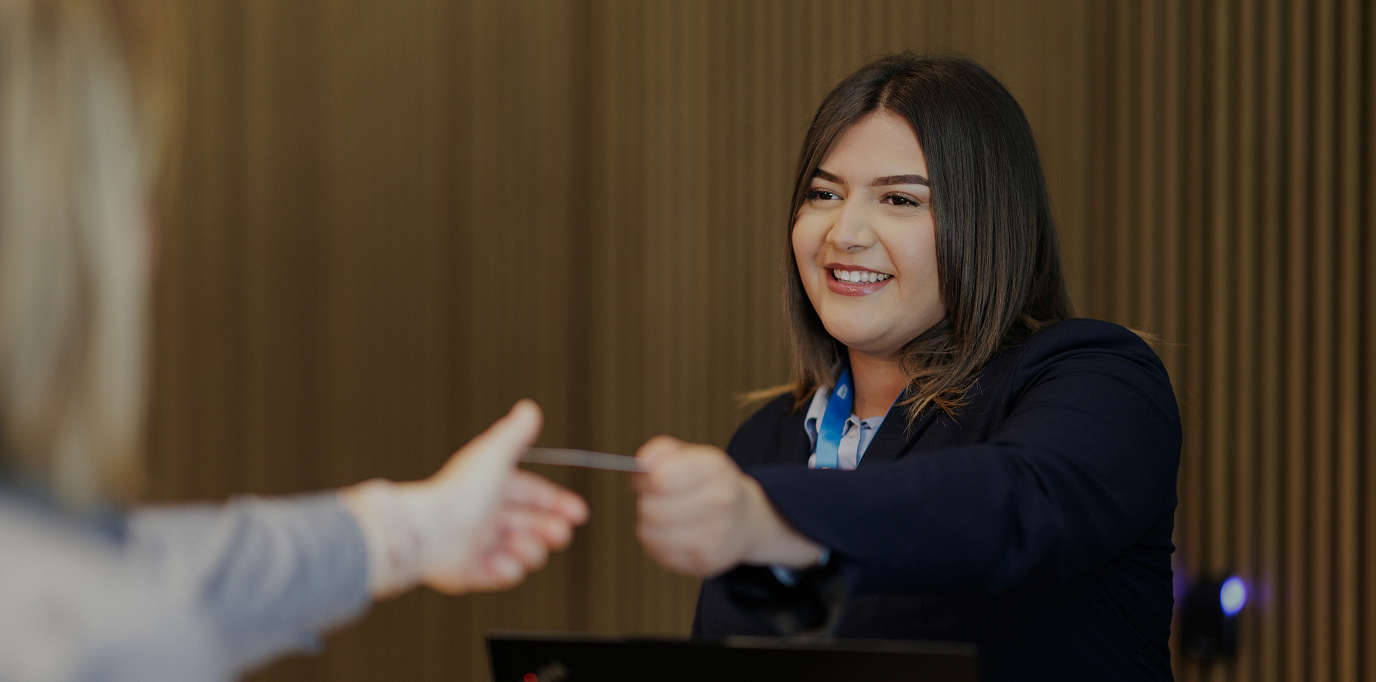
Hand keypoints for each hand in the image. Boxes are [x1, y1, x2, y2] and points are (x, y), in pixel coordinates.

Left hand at [342, 400, 588, 597]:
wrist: (430, 530)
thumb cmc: (461, 491)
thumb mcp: (495, 455)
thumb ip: (516, 433)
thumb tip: (529, 408)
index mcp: (493, 489)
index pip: (534, 495)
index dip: (559, 503)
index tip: (579, 514)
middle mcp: (487, 517)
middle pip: (532, 526)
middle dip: (552, 530)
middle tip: (560, 533)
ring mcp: (479, 546)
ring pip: (522, 552)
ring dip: (531, 551)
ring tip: (523, 545)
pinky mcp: (470, 572)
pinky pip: (500, 574)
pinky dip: (505, 570)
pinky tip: (500, 561)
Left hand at [633, 436, 820, 576]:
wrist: (745, 520)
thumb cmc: (708, 484)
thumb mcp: (691, 456)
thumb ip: (661, 452)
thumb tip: (642, 464)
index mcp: (714, 469)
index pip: (661, 478)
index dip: (646, 478)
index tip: (652, 478)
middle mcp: (719, 502)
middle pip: (651, 508)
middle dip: (646, 502)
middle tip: (658, 499)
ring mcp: (714, 536)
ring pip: (650, 533)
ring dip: (648, 524)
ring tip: (664, 517)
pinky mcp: (705, 562)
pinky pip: (658, 553)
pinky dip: (656, 543)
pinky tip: (671, 534)